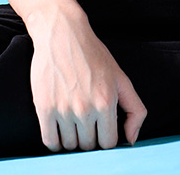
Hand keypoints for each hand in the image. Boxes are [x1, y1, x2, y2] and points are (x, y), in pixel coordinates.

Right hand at [28, 4, 146, 151]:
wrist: (62, 33)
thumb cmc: (92, 53)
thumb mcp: (121, 77)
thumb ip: (135, 109)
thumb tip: (131, 140)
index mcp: (106, 102)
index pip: (109, 143)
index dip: (106, 135)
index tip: (101, 125)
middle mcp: (85, 108)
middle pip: (88, 146)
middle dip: (89, 135)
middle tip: (86, 118)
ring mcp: (63, 109)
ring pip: (70, 145)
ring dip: (72, 137)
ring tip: (73, 119)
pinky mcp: (44, 108)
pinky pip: (50, 141)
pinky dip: (55, 140)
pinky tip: (59, 128)